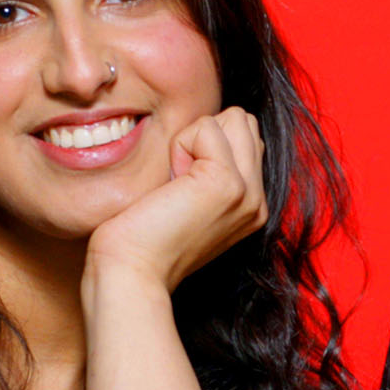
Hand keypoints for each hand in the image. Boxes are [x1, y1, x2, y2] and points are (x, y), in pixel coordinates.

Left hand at [85, 107, 267, 292]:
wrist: (131, 271)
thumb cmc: (143, 238)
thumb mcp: (188, 202)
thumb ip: (209, 170)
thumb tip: (212, 129)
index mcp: (252, 206)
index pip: (246, 137)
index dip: (205, 147)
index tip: (181, 190)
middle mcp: (258, 201)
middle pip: (244, 122)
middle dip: (203, 138)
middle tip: (177, 184)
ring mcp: (247, 193)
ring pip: (233, 119)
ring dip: (193, 140)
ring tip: (176, 184)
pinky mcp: (227, 183)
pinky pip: (206, 127)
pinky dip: (179, 146)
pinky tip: (170, 185)